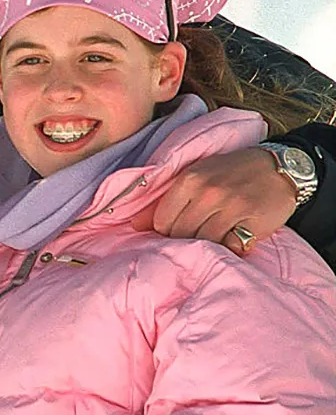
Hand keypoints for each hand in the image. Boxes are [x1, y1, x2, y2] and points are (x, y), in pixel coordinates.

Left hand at [148, 147, 294, 254]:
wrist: (278, 168)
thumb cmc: (230, 173)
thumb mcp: (196, 177)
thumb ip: (167, 201)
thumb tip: (136, 225)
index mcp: (188, 180)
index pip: (162, 221)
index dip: (166, 232)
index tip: (177, 232)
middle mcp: (208, 192)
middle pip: (181, 235)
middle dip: (185, 241)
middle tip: (197, 238)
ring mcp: (232, 206)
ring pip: (204, 242)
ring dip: (207, 245)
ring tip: (215, 237)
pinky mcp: (253, 221)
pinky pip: (231, 246)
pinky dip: (230, 247)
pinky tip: (233, 237)